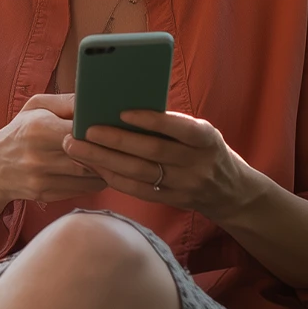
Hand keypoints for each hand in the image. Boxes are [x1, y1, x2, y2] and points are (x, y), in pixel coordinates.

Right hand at [0, 93, 105, 214]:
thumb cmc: (19, 133)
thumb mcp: (35, 108)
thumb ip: (66, 102)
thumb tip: (97, 99)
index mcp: (38, 128)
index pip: (81, 131)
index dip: (101, 130)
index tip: (116, 126)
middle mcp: (39, 156)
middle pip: (90, 155)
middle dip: (110, 151)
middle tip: (127, 144)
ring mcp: (42, 178)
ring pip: (91, 175)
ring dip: (108, 167)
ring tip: (117, 157)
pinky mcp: (46, 195)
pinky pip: (84, 189)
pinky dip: (97, 180)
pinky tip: (101, 170)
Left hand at [61, 109, 262, 217]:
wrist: (231, 191)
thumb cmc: (206, 150)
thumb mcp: (200, 132)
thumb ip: (172, 124)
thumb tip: (124, 108)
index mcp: (205, 139)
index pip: (178, 128)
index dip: (151, 120)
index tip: (122, 112)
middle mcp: (196, 163)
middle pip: (151, 152)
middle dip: (114, 141)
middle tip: (83, 131)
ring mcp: (183, 185)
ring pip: (139, 173)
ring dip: (104, 160)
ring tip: (76, 148)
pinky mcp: (170, 200)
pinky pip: (136, 189)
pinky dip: (111, 176)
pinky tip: (91, 165)